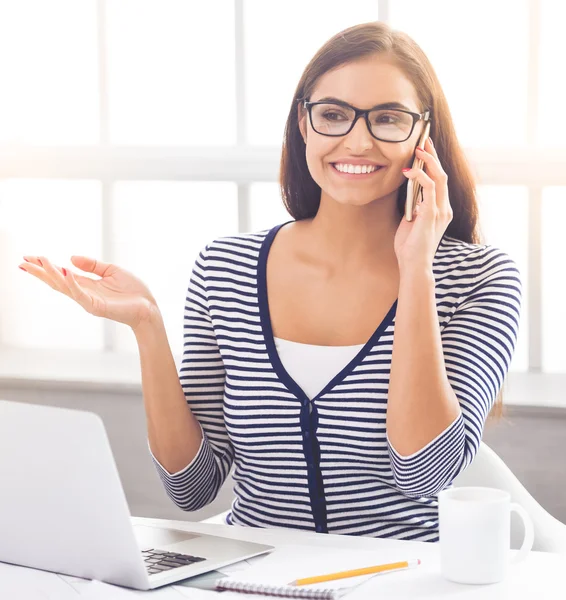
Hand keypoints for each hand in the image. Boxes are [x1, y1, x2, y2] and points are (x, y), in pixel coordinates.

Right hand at [18, 255, 159, 330]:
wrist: (148, 308)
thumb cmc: (133, 292)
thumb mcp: (111, 271)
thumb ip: (92, 265)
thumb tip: (69, 258)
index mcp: (87, 285)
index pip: (62, 274)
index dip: (46, 266)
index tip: (30, 257)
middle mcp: (84, 294)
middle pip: (56, 282)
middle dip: (40, 272)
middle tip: (22, 261)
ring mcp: (88, 301)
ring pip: (64, 287)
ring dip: (51, 274)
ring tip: (38, 261)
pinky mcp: (96, 307)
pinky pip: (80, 293)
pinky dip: (71, 282)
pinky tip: (63, 271)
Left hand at [393, 136, 452, 271]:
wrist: (413, 264)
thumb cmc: (410, 246)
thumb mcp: (411, 221)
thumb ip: (414, 206)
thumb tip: (409, 191)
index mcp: (441, 209)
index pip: (440, 180)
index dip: (434, 163)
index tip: (425, 148)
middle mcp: (444, 208)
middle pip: (442, 174)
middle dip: (433, 156)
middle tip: (424, 140)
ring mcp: (440, 211)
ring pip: (439, 178)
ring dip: (428, 161)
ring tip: (417, 150)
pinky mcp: (431, 215)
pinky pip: (429, 189)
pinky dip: (419, 176)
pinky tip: (409, 170)